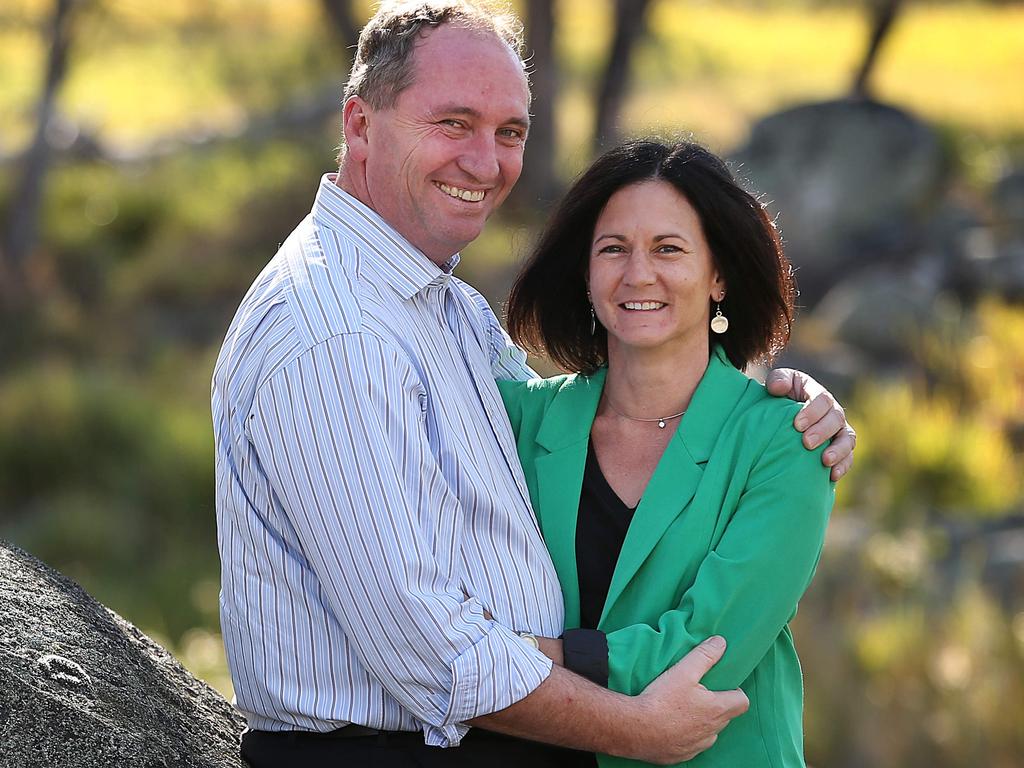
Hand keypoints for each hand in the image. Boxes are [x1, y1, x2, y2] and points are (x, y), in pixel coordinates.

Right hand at [630, 636, 748, 764]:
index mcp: (717, 710)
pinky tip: (671, 725)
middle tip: (698, 692)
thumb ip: (705, 655)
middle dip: (716, 704)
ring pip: (709, 732)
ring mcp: (698, 746)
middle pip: (725, 716)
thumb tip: (720, 642)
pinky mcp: (682, 755)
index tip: (721, 685)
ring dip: (702, 722)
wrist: (635, 730)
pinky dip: (686, 735)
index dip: (735, 691)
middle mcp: (712, 732)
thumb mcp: (683, 671)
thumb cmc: (661, 700)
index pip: (742, 702)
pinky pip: (692, 745)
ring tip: (682, 709)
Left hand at [765, 368, 855, 480]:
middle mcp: (832, 412)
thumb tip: (778, 388)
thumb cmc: (776, 399)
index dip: (813, 412)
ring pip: (847, 439)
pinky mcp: (839, 449)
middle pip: (836, 419)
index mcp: (818, 395)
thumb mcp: (776, 384)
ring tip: (825, 461)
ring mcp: (838, 431)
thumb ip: (778, 380)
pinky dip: (843, 466)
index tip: (797, 425)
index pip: (822, 400)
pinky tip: (832, 475)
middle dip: (823, 431)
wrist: (777, 419)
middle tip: (807, 443)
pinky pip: (848, 458)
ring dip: (838, 450)